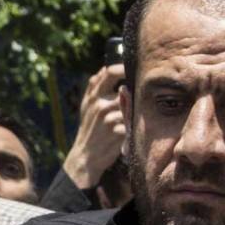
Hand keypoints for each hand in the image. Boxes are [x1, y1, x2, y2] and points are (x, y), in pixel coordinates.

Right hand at [61, 64, 125, 190]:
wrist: (85, 157)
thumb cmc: (88, 130)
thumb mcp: (86, 107)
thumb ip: (93, 88)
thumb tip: (103, 69)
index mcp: (93, 97)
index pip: (110, 73)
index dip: (124, 68)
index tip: (133, 69)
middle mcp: (101, 106)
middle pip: (126, 89)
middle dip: (133, 93)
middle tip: (138, 96)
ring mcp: (109, 119)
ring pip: (131, 106)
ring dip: (134, 110)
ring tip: (131, 117)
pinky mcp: (118, 132)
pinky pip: (133, 122)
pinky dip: (134, 124)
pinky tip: (131, 129)